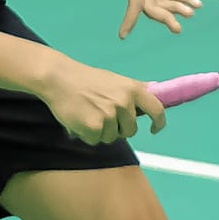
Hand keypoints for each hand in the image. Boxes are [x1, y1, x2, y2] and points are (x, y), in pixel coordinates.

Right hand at [36, 57, 167, 142]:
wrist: (59, 78)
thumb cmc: (87, 79)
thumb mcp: (115, 80)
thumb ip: (134, 88)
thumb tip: (156, 89)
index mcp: (132, 89)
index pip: (157, 109)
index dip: (159, 122)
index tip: (154, 129)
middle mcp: (124, 102)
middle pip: (131, 131)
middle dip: (119, 128)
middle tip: (103, 115)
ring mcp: (109, 115)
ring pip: (112, 137)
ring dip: (101, 131)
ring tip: (89, 114)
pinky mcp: (95, 127)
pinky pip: (96, 141)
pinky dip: (88, 135)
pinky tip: (80, 120)